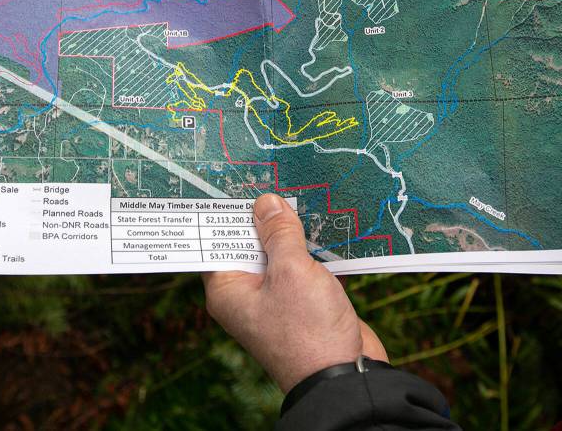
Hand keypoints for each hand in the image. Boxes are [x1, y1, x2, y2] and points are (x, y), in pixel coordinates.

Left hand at [202, 193, 387, 391]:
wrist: (346, 378)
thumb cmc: (308, 331)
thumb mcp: (291, 270)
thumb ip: (279, 233)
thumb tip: (267, 203)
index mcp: (228, 290)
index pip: (215, 242)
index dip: (224, 214)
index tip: (233, 184)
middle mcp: (246, 295)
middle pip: (248, 244)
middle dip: (263, 218)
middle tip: (273, 184)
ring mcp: (276, 300)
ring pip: (277, 254)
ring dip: (290, 233)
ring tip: (298, 199)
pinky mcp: (303, 303)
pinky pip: (300, 268)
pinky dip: (309, 250)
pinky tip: (322, 228)